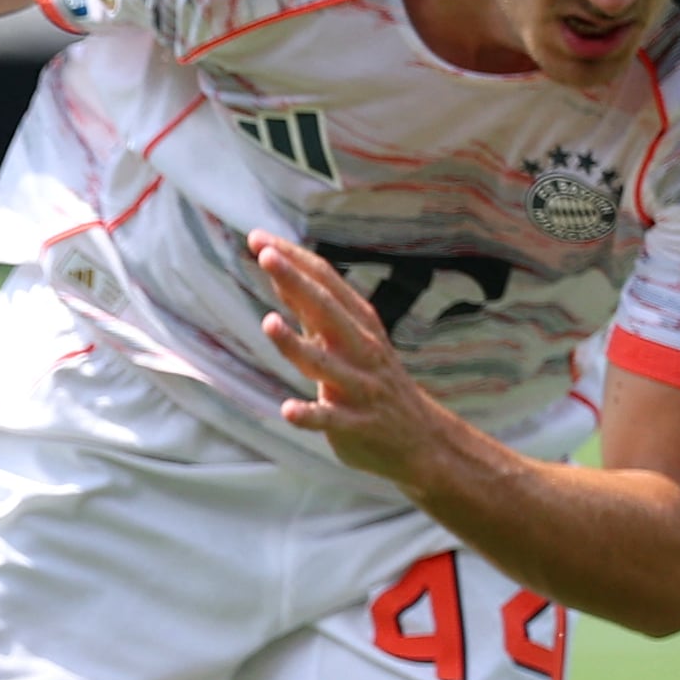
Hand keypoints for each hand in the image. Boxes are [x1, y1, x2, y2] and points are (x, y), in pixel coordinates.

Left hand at [251, 231, 450, 490]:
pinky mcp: (356, 425)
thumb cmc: (371, 382)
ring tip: (269, 322)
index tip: (258, 238)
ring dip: (296, 344)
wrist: (421, 441)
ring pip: (326, 364)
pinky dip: (311, 414)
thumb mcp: (347, 341)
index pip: (326, 284)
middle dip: (297, 283)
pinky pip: (331, 420)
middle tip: (265, 256)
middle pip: (328, 312)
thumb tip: (279, 271)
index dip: (294, 260)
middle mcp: (362, 351)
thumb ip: (313, 311)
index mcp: (359, 326)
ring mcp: (360, 389)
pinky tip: (287, 410)